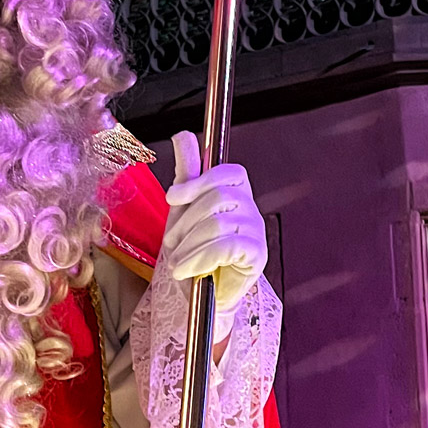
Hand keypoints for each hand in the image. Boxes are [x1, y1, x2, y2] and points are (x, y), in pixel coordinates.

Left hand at [162, 134, 268, 324]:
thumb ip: (188, 172)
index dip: (200, 182)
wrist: (199, 293)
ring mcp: (256, 232)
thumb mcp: (183, 208)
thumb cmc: (193, 249)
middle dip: (186, 222)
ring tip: (177, 262)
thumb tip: (184, 134)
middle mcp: (251, 208)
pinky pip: (225, 247)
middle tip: (171, 243)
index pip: (230, 173)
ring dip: (188, 246)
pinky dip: (198, 259)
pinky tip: (186, 270)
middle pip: (219, 198)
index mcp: (237, 193)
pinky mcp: (256, 255)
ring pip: (217, 224)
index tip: (172, 198)